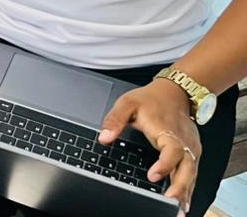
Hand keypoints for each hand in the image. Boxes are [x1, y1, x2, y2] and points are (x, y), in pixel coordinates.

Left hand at [99, 79, 200, 212]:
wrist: (176, 92)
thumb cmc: (151, 99)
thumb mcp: (128, 103)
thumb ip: (114, 120)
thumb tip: (104, 137)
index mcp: (167, 130)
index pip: (171, 150)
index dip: (165, 164)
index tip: (154, 175)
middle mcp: (183, 141)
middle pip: (187, 166)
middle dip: (180, 185)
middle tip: (171, 201)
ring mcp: (190, 148)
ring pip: (192, 172)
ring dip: (186, 190)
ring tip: (179, 207)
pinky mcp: (192, 152)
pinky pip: (192, 172)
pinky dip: (189, 187)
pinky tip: (184, 201)